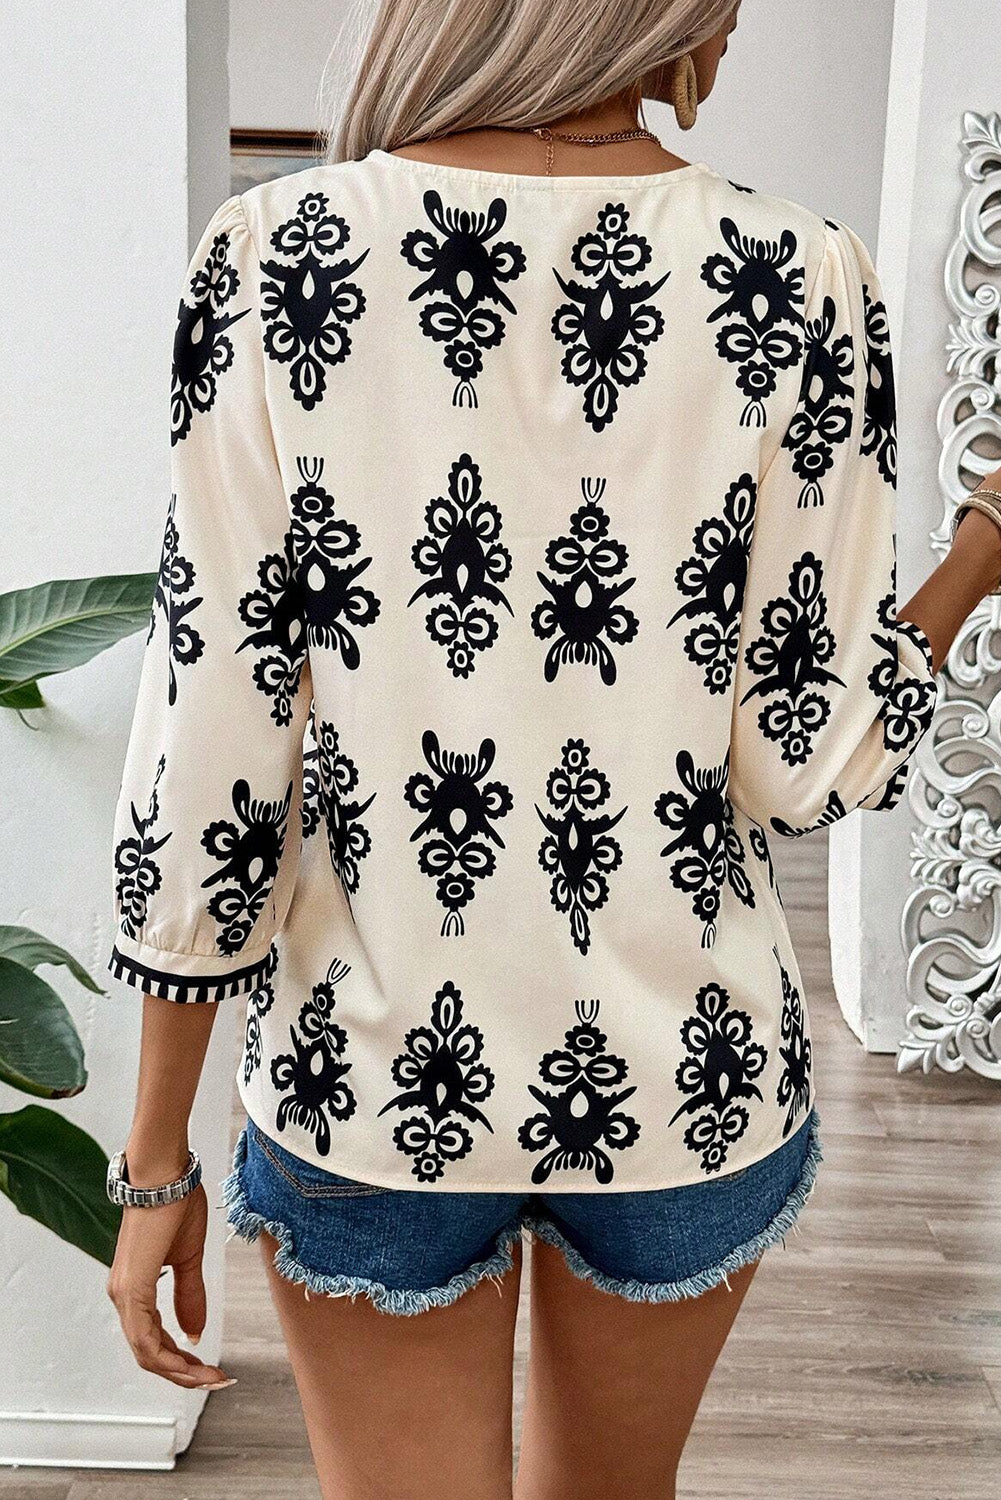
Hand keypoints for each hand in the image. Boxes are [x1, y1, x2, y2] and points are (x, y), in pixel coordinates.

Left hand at [107, 1184, 234, 1388]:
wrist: (165, 1175)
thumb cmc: (175, 1205)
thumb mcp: (189, 1258)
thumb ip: (190, 1296)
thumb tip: (195, 1333)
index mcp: (135, 1288)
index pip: (153, 1341)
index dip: (181, 1361)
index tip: (210, 1368)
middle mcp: (123, 1296)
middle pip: (148, 1354)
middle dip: (183, 1373)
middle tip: (215, 1380)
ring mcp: (124, 1293)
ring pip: (146, 1352)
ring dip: (178, 1370)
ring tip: (209, 1376)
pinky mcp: (132, 1287)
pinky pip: (144, 1337)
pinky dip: (168, 1356)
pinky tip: (191, 1362)